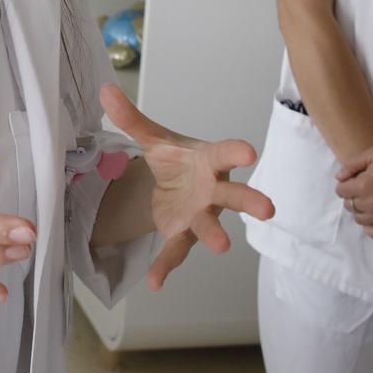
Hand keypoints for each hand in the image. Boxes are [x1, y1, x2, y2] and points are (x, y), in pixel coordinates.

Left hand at [98, 83, 272, 291]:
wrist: (174, 184)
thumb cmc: (177, 159)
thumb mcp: (154, 139)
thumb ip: (132, 118)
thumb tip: (105, 90)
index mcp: (208, 161)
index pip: (224, 154)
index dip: (236, 152)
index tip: (249, 151)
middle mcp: (212, 190)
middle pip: (233, 196)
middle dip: (250, 201)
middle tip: (268, 209)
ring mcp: (201, 215)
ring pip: (209, 226)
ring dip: (215, 236)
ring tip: (223, 247)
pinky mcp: (183, 234)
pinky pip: (176, 252)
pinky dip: (165, 267)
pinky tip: (154, 282)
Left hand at [335, 140, 372, 238]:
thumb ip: (352, 165)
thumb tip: (339, 178)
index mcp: (364, 185)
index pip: (341, 191)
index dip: (346, 184)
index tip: (355, 181)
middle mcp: (372, 204)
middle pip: (349, 206)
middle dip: (353, 197)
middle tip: (365, 190)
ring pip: (360, 220)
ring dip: (361, 211)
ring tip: (372, 201)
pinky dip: (371, 227)